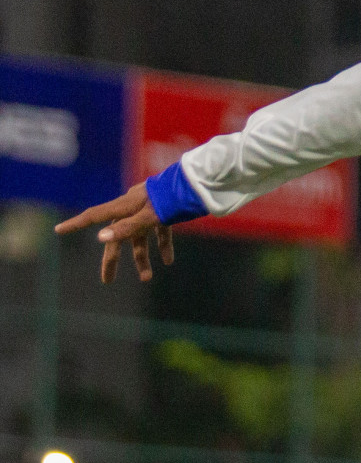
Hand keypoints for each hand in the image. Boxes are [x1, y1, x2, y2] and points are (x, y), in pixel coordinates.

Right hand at [53, 182, 174, 282]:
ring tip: (148, 278)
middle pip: (117, 236)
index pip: (94, 216)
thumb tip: (101, 238)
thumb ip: (128, 227)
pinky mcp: (165, 210)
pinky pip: (159, 230)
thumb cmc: (173, 198)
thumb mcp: (151, 216)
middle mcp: (133, 207)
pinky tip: (169, 260)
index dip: (76, 224)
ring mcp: (149, 208)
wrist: (200, 181)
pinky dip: (162, 245)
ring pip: (140, 237)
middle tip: (107, 281)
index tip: (58, 230)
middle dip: (112, 259)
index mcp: (124, 206)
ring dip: (142, 257)